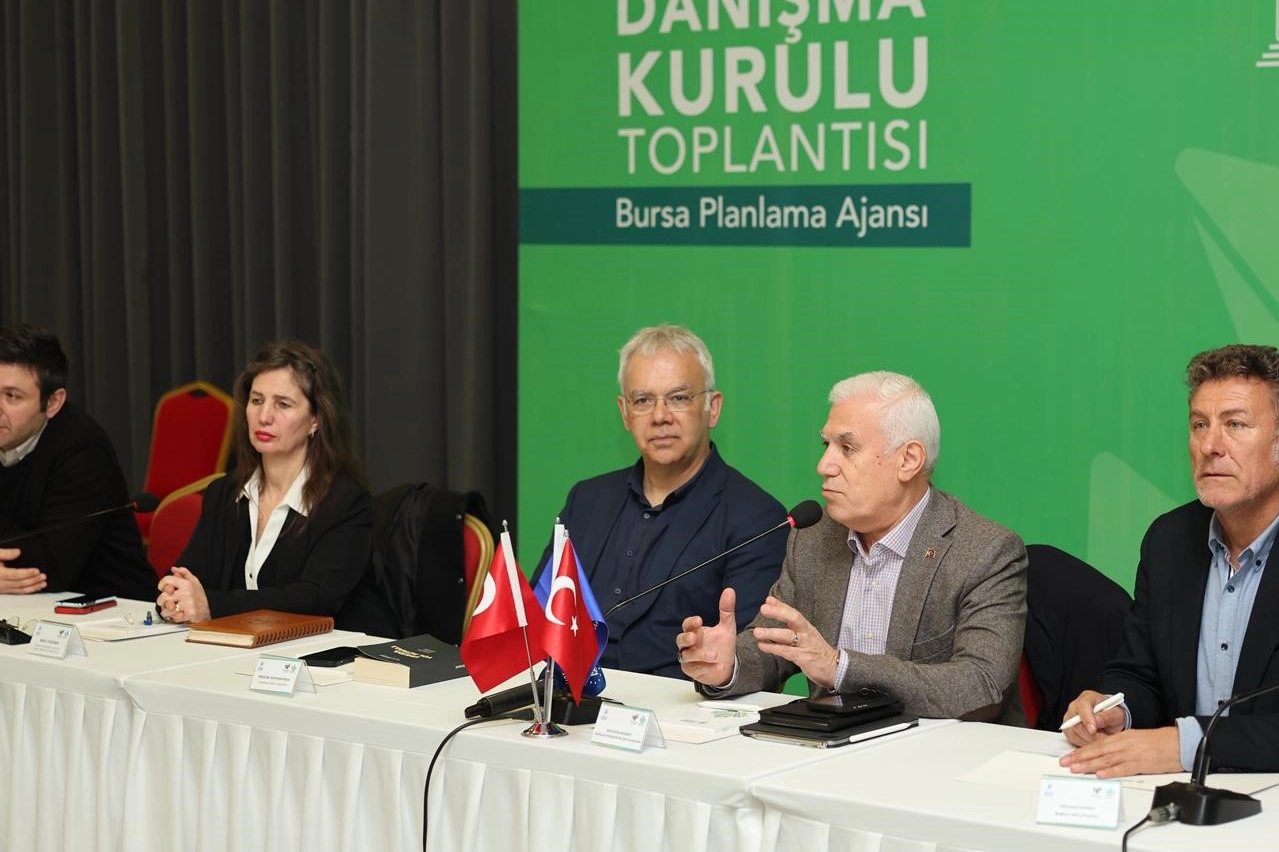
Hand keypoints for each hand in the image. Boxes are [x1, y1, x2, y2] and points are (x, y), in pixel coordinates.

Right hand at [0, 548, 45, 593]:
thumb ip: (5, 553)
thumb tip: (17, 552)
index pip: (16, 575)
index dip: (27, 573)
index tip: (37, 570)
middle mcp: (0, 583)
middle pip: (20, 583)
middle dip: (33, 580)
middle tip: (43, 576)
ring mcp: (2, 588)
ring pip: (19, 590)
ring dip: (33, 587)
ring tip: (42, 584)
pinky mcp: (3, 590)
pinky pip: (16, 592)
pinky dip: (27, 591)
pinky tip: (34, 588)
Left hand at [156, 566, 210, 622]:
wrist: (208, 611)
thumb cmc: (200, 597)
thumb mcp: (194, 582)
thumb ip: (184, 574)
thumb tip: (174, 569)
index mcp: (186, 584)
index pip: (167, 580)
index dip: (162, 584)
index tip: (163, 588)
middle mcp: (186, 592)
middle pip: (163, 596)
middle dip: (162, 601)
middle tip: (166, 602)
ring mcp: (187, 603)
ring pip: (166, 608)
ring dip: (166, 611)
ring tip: (172, 610)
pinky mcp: (188, 613)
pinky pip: (173, 616)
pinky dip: (173, 617)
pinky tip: (177, 614)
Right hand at [676, 587, 737, 686]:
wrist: (726, 666)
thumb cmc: (722, 645)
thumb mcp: (727, 627)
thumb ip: (726, 610)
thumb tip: (730, 590)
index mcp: (695, 631)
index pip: (687, 625)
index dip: (691, 623)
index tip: (699, 620)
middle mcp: (689, 645)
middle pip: (680, 640)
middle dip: (687, 638)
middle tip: (695, 637)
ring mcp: (689, 658)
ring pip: (687, 656)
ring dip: (700, 655)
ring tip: (714, 655)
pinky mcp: (692, 671)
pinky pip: (695, 669)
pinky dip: (706, 668)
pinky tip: (718, 665)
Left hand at [752, 595, 838, 688]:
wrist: (835, 667)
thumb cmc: (816, 650)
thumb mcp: (806, 635)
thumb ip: (791, 626)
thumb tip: (775, 613)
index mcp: (806, 627)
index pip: (793, 612)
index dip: (781, 605)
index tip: (768, 600)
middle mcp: (806, 633)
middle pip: (794, 618)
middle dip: (778, 612)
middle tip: (763, 608)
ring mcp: (805, 645)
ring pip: (788, 636)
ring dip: (772, 633)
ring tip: (757, 632)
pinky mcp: (804, 658)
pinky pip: (786, 651)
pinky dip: (773, 648)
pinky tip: (762, 646)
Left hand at [1059, 726, 1181, 776]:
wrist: (1177, 743)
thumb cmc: (1156, 742)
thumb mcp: (1133, 739)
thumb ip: (1117, 746)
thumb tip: (1101, 756)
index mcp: (1120, 738)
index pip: (1096, 745)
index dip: (1080, 751)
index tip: (1068, 757)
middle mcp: (1123, 744)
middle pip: (1097, 751)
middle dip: (1079, 758)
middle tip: (1064, 763)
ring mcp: (1132, 754)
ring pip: (1106, 759)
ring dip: (1089, 765)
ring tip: (1076, 769)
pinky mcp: (1142, 764)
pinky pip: (1124, 768)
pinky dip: (1111, 771)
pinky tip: (1100, 774)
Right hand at [1061, 689, 1126, 745]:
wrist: (1109, 719)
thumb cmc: (1112, 714)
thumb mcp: (1115, 714)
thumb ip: (1106, 716)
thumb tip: (1096, 722)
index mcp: (1087, 698)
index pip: (1082, 707)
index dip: (1087, 719)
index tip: (1093, 730)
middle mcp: (1074, 707)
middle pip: (1076, 723)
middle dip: (1091, 735)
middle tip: (1105, 740)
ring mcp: (1069, 719)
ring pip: (1074, 734)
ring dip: (1089, 741)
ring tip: (1102, 739)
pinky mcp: (1068, 730)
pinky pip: (1074, 740)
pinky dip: (1085, 744)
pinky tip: (1095, 741)